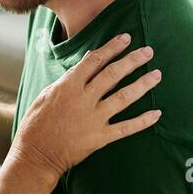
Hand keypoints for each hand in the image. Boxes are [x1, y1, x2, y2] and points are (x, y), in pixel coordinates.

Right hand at [10, 33, 161, 180]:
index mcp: (67, 87)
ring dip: (142, 84)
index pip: (94, 61)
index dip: (111, 48)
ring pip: (124, 97)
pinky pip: (126, 128)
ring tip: (157, 74)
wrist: (35, 155)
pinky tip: (157, 113)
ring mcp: (93, 119)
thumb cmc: (36, 124)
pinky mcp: (99, 138)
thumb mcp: (45, 95)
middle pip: (113, 74)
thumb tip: (83, 64)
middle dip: (132, 60)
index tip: (125, 38)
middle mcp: (83, 100)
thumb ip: (66, 80)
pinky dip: (143, 121)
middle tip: (148, 51)